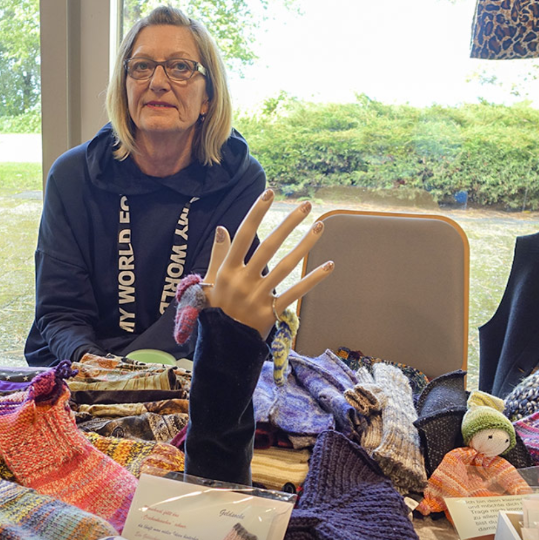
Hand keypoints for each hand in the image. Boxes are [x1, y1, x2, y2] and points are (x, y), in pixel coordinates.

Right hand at [203, 189, 334, 338]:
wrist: (220, 346)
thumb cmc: (214, 310)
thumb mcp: (209, 281)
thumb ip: (217, 254)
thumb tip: (222, 228)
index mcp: (226, 270)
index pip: (243, 235)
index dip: (256, 213)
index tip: (269, 193)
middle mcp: (243, 281)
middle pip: (268, 247)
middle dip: (288, 224)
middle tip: (305, 205)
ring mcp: (258, 297)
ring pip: (285, 267)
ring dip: (304, 245)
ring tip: (320, 226)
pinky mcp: (271, 313)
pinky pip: (295, 294)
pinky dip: (312, 280)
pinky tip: (328, 265)